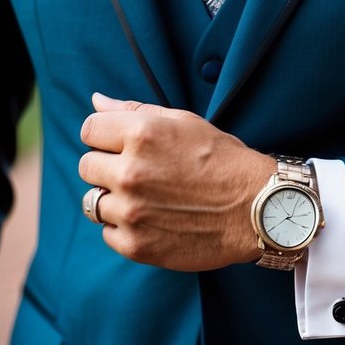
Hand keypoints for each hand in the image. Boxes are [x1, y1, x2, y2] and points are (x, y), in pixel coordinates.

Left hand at [78, 93, 276, 271]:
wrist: (257, 209)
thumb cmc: (223, 160)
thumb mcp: (184, 122)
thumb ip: (134, 111)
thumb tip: (96, 100)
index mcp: (141, 135)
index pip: (89, 129)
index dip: (105, 136)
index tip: (122, 145)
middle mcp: (130, 172)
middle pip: (87, 166)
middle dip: (108, 166)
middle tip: (142, 173)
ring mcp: (131, 211)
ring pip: (94, 201)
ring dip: (115, 199)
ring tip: (148, 198)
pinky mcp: (136, 245)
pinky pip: (107, 232)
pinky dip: (125, 228)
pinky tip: (154, 219)